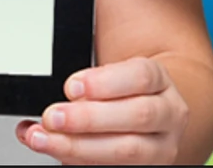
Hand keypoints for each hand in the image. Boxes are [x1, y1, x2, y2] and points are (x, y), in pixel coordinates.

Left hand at [16, 57, 188, 163]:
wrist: (151, 116)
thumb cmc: (122, 89)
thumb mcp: (114, 66)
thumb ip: (87, 56)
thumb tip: (48, 58)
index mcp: (159, 80)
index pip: (140, 76)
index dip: (105, 82)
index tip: (71, 86)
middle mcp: (167, 115)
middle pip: (137, 116)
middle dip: (89, 119)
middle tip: (52, 116)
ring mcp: (160, 148)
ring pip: (127, 151)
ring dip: (80, 147)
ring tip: (44, 138)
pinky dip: (81, 162)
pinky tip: (58, 152)